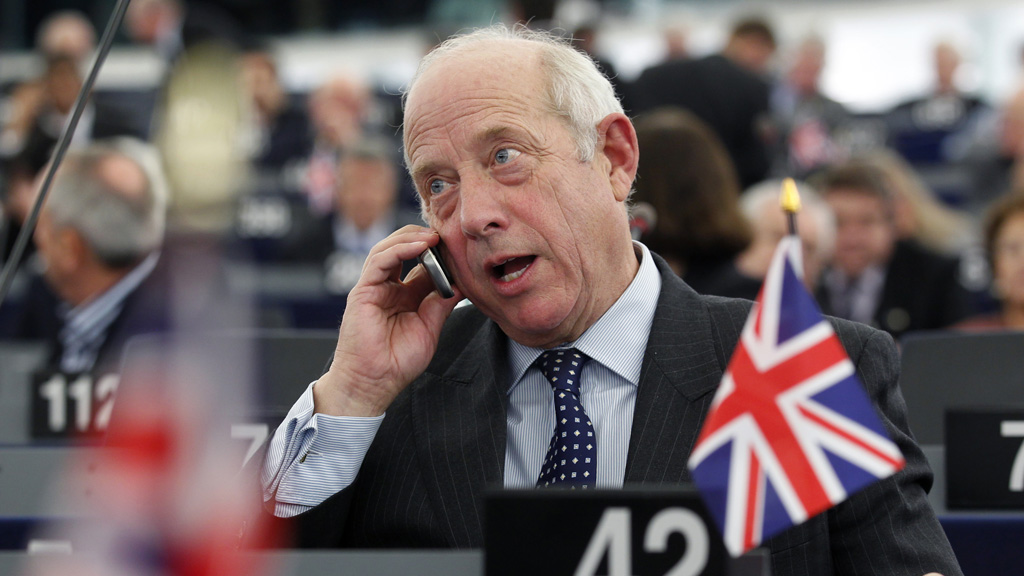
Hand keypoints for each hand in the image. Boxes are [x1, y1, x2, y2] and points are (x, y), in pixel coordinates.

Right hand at [313, 226, 461, 416]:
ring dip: (413, 238)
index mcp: (405, 295)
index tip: (458, 247)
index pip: (421, 263)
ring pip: (389, 248)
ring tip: (435, 236)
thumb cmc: (397, 362)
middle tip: (447, 235)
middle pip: (403, 249)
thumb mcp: (429, 328)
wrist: (374, 382)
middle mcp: (389, 287)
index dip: (439, 253)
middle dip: (425, 238)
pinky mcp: (363, 290)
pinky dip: (400, 249)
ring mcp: (374, 287)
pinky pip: (379, 260)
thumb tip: (460, 283)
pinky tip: (420, 246)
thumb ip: (441, 303)